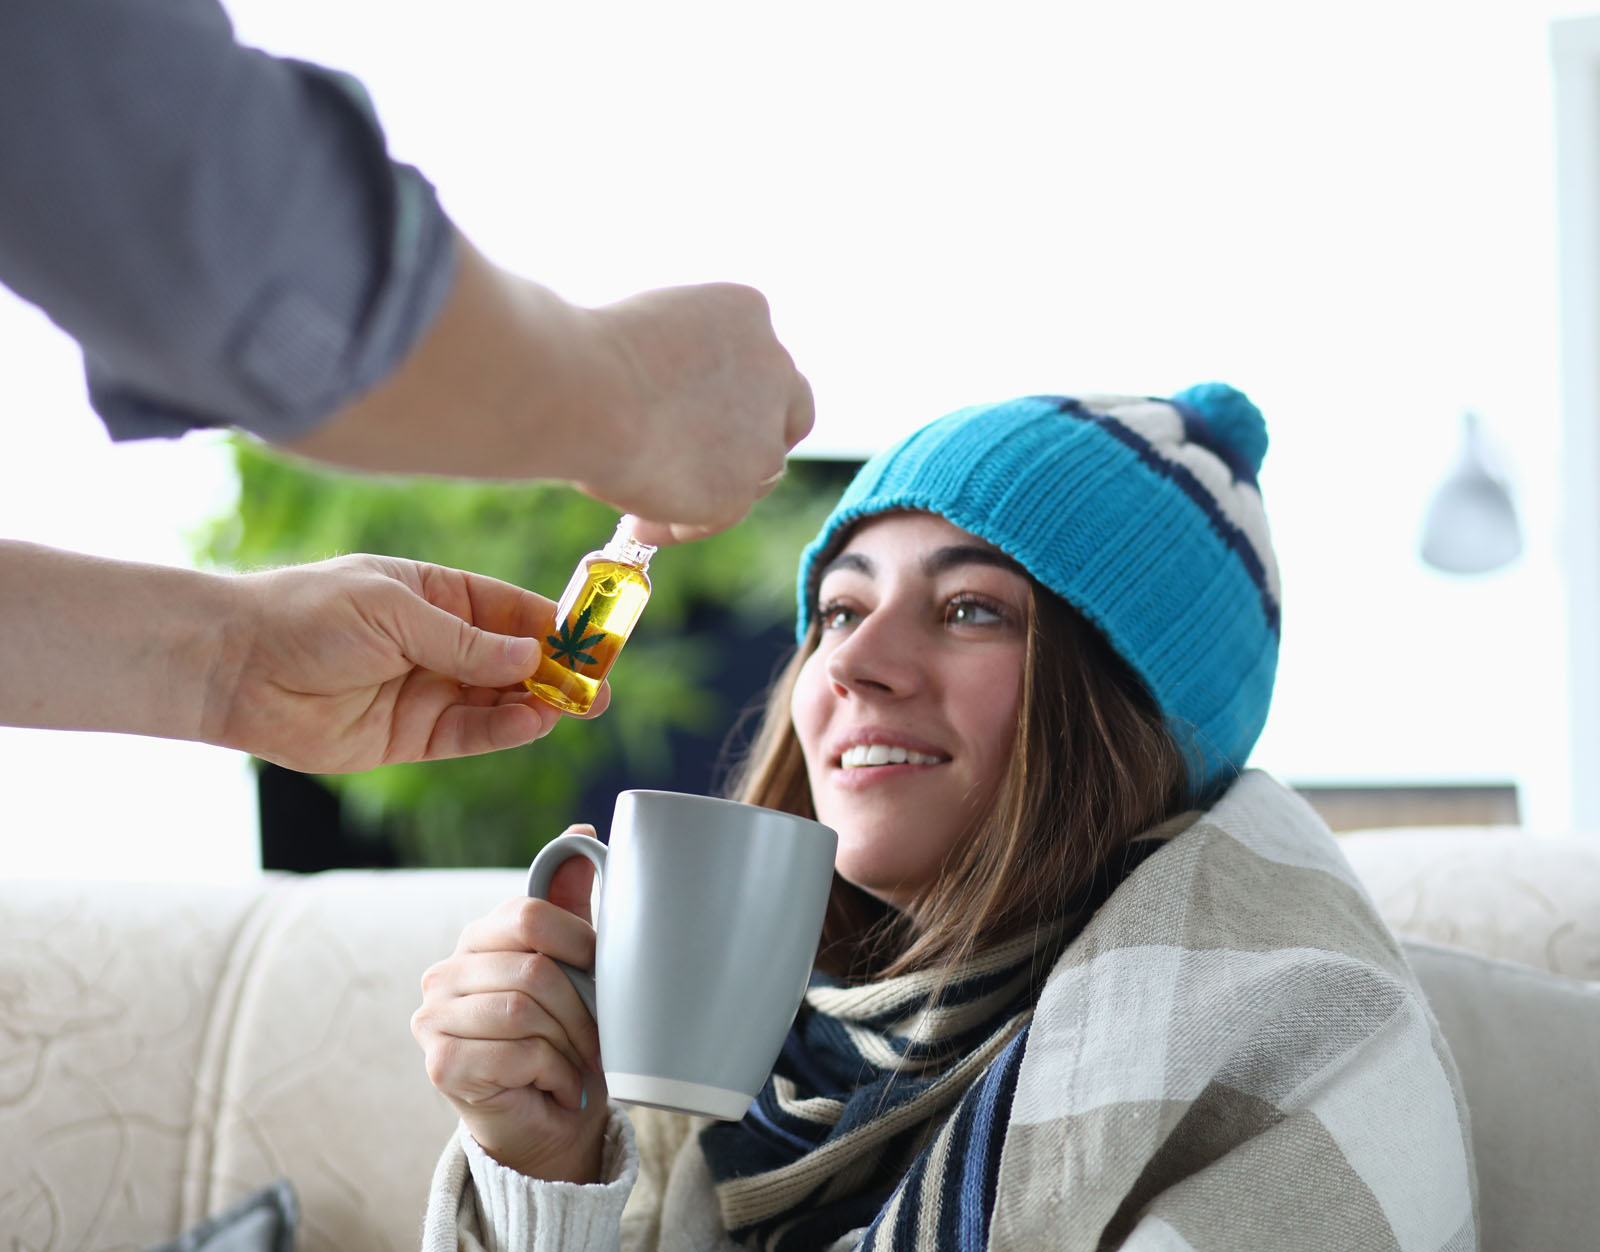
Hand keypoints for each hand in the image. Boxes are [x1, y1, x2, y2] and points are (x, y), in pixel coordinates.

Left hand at [206, 554, 605, 771]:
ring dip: (538, 703)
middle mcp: (437, 643)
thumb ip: (465, 639)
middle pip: (515, 659)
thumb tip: (529, 653)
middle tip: (598, 685)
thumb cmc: (306, 615)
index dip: (555, 624)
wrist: (235, 666)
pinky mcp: (411, 736)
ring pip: (499, 700)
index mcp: (435, 595)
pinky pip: (470, 734)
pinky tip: (532, 721)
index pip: (511, 610)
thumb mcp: (394, 611)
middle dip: (558, 670)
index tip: (594, 638)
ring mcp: (426, 690)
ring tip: (573, 705)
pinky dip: (504, 730)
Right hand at [412, 842, 608, 1181]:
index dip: (581, 944)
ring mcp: (435, 1019)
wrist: (552, 1118)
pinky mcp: (441, 1065)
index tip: (605, 973)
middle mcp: (446, 972)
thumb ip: (572, 904)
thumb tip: (582, 834)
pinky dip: (555, 1073)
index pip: (531, 915)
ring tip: (578, 1063)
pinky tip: (558, 1085)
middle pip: (534, 968)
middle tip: (598, 1035)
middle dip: (582, 1008)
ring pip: (525, 1012)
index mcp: (479, 938)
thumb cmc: (567, 1037)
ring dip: (570, 1045)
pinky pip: (517, 1054)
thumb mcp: (578, 964)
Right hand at [574, 282, 814, 544]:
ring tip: (649, 503)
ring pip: (756, 472)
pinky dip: (682, 524)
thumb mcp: (648, 336)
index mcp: (746, 312)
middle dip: (756, 440)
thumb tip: (668, 410)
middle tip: (710, 464)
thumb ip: (680, 365)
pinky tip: (640, 525)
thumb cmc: (586, 355)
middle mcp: (772, 368)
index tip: (702, 414)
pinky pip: (718, 516)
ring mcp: (763, 433)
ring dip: (715, 488)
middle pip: (786, 414)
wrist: (583, 389)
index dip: (738, 393)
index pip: (760, 361)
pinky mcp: (739, 489)